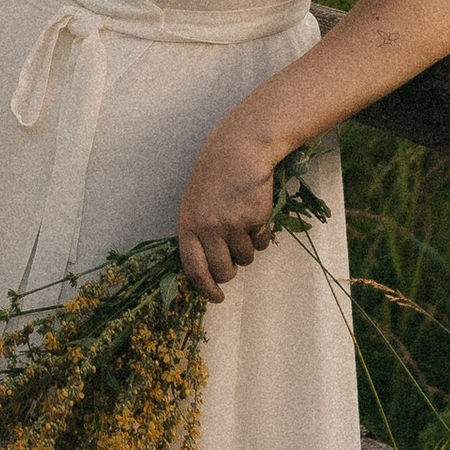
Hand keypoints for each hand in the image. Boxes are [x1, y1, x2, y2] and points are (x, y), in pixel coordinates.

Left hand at [178, 112, 289, 304]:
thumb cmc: (215, 179)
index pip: (193, 268)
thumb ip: (198, 234)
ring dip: (247, 249)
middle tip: (233, 261)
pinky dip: (261, 237)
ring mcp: (231, 225)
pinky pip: (261, 243)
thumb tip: (207, 271)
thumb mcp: (196, 204)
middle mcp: (207, 228)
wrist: (239, 151)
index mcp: (188, 225)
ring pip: (245, 259)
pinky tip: (256, 215)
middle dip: (230, 272)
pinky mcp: (253, 220)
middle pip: (222, 271)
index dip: (205, 288)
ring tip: (243, 224)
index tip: (217, 298)